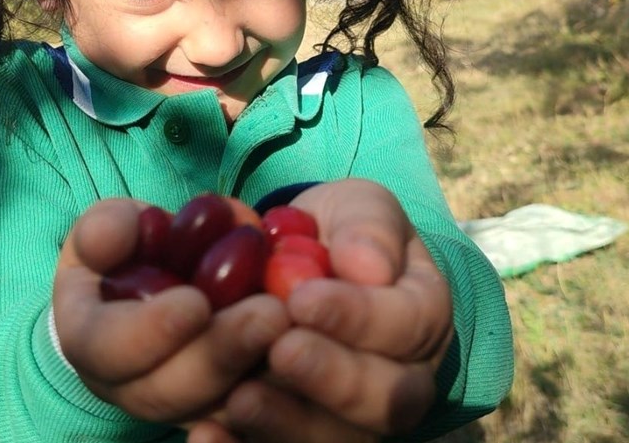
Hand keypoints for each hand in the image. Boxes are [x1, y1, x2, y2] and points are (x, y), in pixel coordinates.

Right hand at [53, 199, 290, 423]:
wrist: (174, 272)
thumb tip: (105, 240)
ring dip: (256, 367)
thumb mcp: (114, 226)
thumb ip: (107, 228)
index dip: (146, 332)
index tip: (195, 302)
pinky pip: (253, 411)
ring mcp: (179, 404)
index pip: (104, 349)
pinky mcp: (225, 406)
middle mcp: (127, 385)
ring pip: (214, 407)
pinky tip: (313, 348)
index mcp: (88, 339)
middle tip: (270, 314)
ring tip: (294, 323)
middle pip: (165, 392)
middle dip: (218, 354)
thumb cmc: (136, 246)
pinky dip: (282, 386)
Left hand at [203, 179, 454, 441]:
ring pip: (335, 439)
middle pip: (386, 402)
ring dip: (287, 424)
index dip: (358, 317)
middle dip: (331, 379)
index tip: (303, 298)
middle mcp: (400, 381)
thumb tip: (370, 266)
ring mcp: (352, 419)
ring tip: (241, 398)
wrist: (303, 261)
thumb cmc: (339, 233)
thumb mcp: (360, 208)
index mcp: (421, 318)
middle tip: (281, 350)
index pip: (407, 327)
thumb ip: (370, 228)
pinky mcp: (300, 433)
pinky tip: (206, 435)